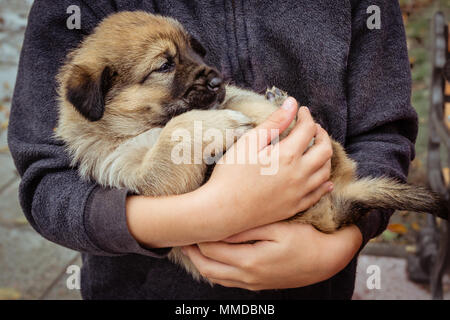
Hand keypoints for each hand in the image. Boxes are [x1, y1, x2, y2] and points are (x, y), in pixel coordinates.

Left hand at [182, 222, 361, 290]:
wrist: (326, 260)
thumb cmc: (305, 240)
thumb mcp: (278, 228)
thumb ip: (249, 228)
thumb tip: (224, 225)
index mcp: (250, 261)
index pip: (212, 248)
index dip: (198, 235)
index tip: (189, 223)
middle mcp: (247, 276)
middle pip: (208, 267)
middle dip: (192, 251)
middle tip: (181, 236)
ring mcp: (252, 283)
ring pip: (215, 277)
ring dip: (201, 262)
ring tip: (192, 247)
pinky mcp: (257, 284)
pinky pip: (227, 281)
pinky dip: (215, 270)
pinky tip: (214, 259)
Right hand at [202, 98, 332, 239]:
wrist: (222, 210)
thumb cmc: (231, 174)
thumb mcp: (249, 142)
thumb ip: (274, 122)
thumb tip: (292, 103)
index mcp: (287, 155)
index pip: (308, 129)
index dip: (306, 116)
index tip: (301, 111)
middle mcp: (299, 174)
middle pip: (324, 150)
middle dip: (322, 135)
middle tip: (313, 128)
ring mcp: (298, 193)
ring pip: (325, 172)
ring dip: (324, 157)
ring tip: (315, 150)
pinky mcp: (294, 207)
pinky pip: (318, 194)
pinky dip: (324, 183)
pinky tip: (323, 179)